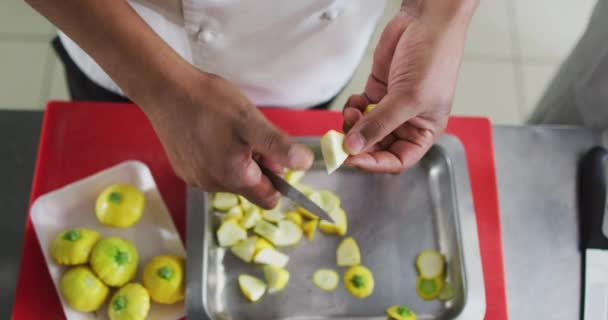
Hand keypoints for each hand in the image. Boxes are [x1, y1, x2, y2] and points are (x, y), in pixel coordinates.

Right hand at [143, 71, 312, 207]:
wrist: (166, 89)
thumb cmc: (209, 102)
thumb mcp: (252, 121)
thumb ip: (279, 147)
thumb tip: (304, 164)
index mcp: (235, 178)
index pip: (269, 198)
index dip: (277, 177)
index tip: (271, 154)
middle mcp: (214, 186)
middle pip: (250, 187)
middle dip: (256, 165)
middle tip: (247, 135)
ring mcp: (196, 179)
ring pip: (231, 179)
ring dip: (236, 160)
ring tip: (226, 131)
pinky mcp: (184, 170)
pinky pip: (211, 171)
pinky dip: (217, 156)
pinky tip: (210, 134)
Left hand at [342, 1, 476, 172]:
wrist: (425, 21)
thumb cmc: (434, 57)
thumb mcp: (408, 98)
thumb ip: (379, 125)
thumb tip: (353, 147)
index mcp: (424, 131)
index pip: (397, 160)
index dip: (375, 163)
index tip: (352, 159)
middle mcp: (407, 122)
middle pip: (377, 147)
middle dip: (359, 144)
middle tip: (341, 141)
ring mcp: (390, 107)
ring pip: (364, 130)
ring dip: (353, 126)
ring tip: (353, 113)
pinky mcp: (377, 92)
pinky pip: (358, 111)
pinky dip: (352, 110)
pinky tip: (356, 102)